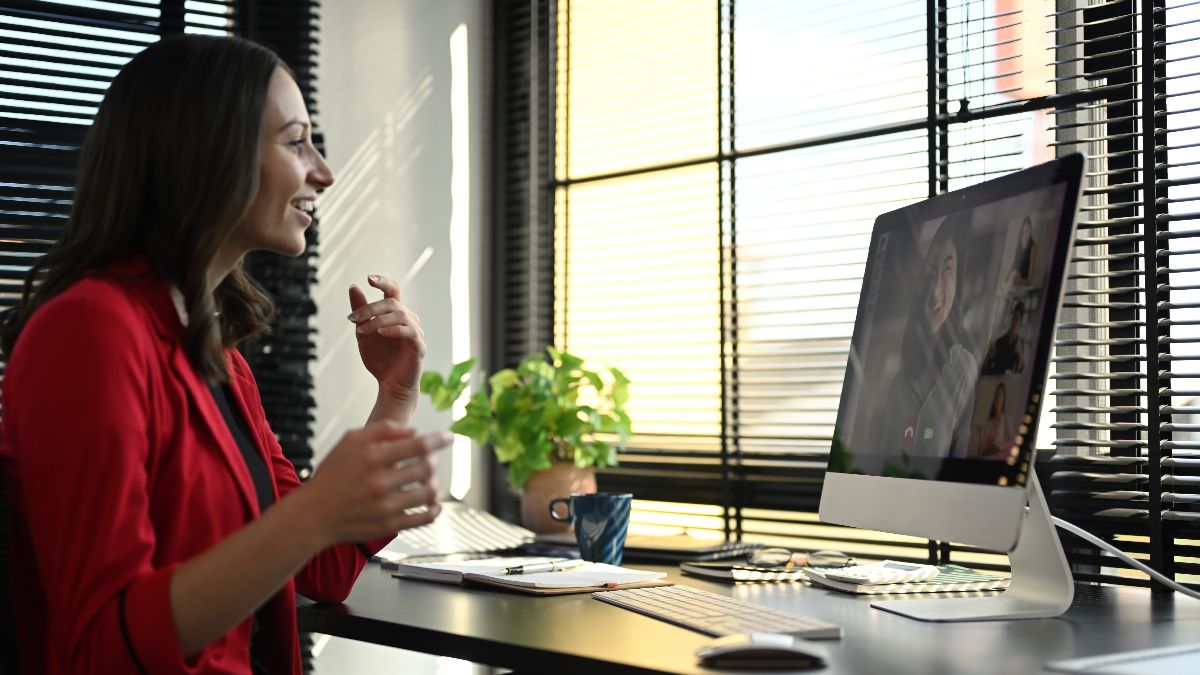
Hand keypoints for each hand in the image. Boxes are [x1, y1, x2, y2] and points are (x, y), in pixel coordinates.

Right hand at [301, 421, 450, 544]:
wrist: (312, 516)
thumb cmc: (331, 476)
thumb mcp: (349, 442)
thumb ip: (381, 430)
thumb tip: (413, 431)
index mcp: (372, 457)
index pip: (418, 446)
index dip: (438, 439)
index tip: (448, 437)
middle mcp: (380, 482)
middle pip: (427, 467)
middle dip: (432, 461)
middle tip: (429, 461)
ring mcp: (385, 506)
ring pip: (429, 492)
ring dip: (433, 484)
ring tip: (427, 482)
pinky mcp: (388, 526)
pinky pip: (424, 518)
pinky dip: (434, 510)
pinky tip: (432, 504)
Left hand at [348, 275, 425, 402]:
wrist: (389, 385)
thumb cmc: (380, 359)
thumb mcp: (363, 332)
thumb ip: (360, 311)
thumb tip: (353, 286)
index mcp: (395, 314)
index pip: (393, 291)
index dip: (383, 282)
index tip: (368, 279)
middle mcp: (408, 319)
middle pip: (392, 302)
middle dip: (370, 308)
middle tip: (352, 319)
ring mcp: (416, 332)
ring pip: (400, 315)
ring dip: (377, 320)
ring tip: (361, 331)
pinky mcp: (419, 346)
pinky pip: (409, 331)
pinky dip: (393, 330)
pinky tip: (380, 334)